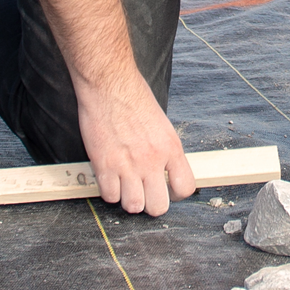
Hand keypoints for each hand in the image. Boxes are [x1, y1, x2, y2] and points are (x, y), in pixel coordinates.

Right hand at [77, 75, 195, 215]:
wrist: (108, 83)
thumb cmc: (132, 95)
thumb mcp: (160, 123)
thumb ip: (163, 149)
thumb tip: (162, 168)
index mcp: (171, 149)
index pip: (185, 188)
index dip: (176, 194)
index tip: (167, 190)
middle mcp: (151, 160)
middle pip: (158, 206)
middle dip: (150, 203)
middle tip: (143, 191)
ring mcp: (127, 164)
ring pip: (133, 206)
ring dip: (128, 199)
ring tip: (124, 186)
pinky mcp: (104, 164)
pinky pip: (109, 195)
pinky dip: (108, 191)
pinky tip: (108, 178)